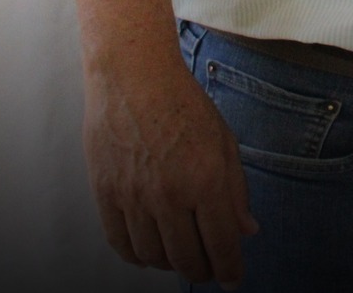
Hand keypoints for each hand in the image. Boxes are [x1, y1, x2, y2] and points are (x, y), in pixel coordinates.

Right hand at [83, 58, 255, 285]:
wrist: (134, 78)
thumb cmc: (185, 105)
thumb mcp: (225, 142)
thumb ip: (236, 191)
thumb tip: (246, 232)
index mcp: (206, 179)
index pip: (221, 243)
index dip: (230, 269)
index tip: (233, 280)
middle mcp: (169, 194)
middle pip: (187, 258)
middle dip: (203, 272)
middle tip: (211, 272)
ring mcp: (134, 197)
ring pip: (153, 257)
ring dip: (172, 266)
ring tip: (184, 259)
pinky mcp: (105, 195)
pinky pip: (121, 243)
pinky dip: (139, 257)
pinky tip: (152, 252)